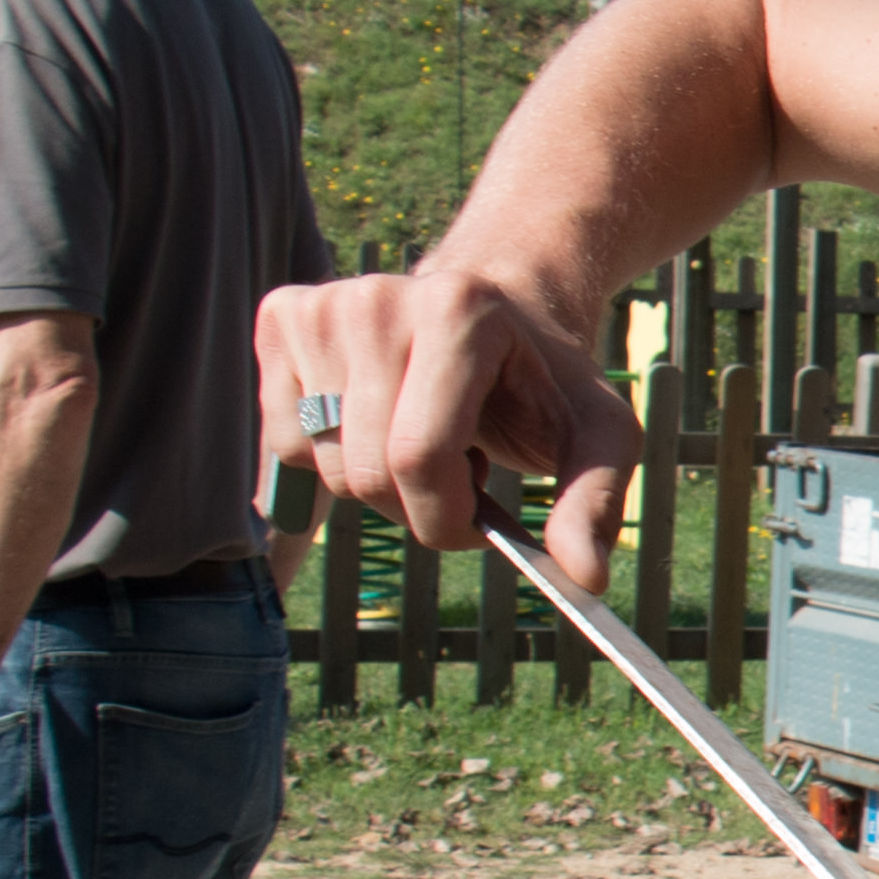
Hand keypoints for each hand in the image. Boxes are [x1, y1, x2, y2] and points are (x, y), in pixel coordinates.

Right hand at [257, 265, 639, 566]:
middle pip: (369, 471)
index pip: (418, 457)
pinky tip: (377, 421)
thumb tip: (585, 579)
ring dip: (378, 486)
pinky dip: (331, 460)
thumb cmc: (544, 380)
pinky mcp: (282, 322)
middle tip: (459, 475)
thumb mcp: (597, 435)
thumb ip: (593, 503)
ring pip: (326, 466)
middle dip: (416, 508)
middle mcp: (380, 299)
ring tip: (425, 435)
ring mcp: (322, 308)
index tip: (479, 522)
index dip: (446, 518)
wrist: (497, 311)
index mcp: (460, 311)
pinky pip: (285, 443)